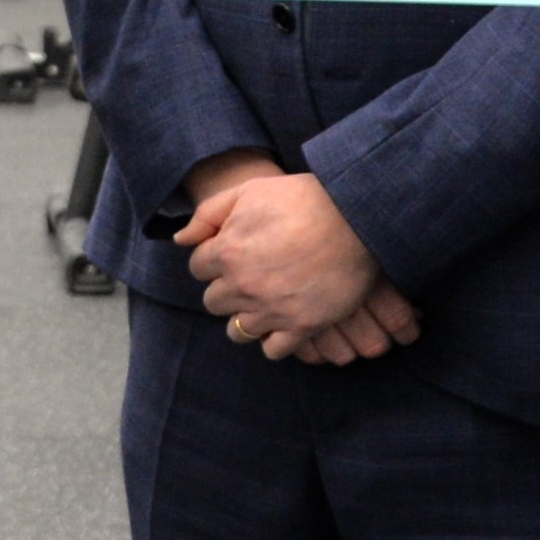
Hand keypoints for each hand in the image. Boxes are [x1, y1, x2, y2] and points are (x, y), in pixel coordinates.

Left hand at [178, 168, 406, 359]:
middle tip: (250, 277)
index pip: (198, 267)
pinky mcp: (302, 327)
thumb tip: (181, 239)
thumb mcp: (250, 190)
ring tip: (264, 303)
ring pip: (237, 331)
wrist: (358, 217)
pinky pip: (273, 349)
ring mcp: (271, 310)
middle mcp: (243, 285)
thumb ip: (208, 213)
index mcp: (227, 251)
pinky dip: (274, 339)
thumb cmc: (304, 198)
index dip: (214, 259)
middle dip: (226, 289)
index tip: (233, 254)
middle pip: (213, 302)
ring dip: (245, 318)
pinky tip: (284, 322)